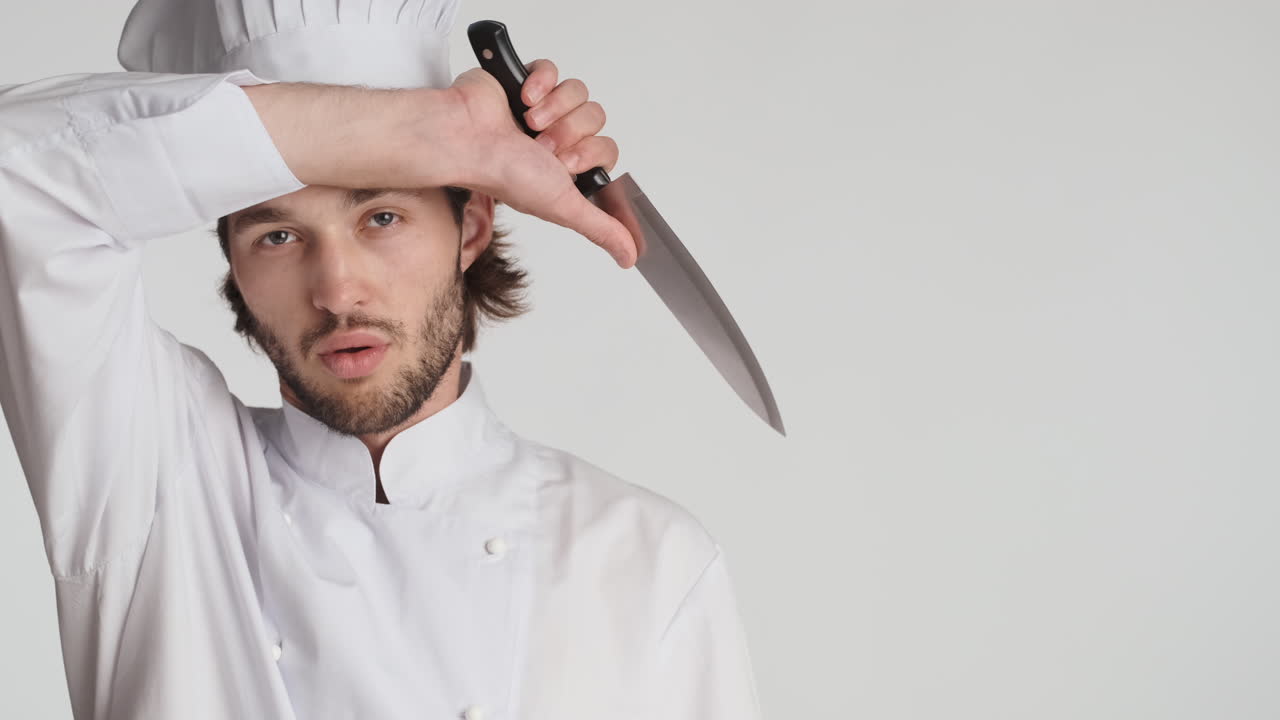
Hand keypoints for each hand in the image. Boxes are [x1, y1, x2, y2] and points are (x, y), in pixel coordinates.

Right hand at [447, 62, 635, 267]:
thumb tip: (629, 257)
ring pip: (579, 93)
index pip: (606, 149)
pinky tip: (523, 98)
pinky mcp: (527, 82)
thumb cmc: (504, 174)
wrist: (468, 139)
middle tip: (542, 146)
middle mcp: (557, 137)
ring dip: (555, 109)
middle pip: (595, 118)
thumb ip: (600, 229)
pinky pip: (553, 70)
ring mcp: (542, 108)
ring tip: (529, 123)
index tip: (564, 164)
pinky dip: (540, 83)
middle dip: (570, 132)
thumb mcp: (564, 207)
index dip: (590, 153)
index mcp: (566, 166)